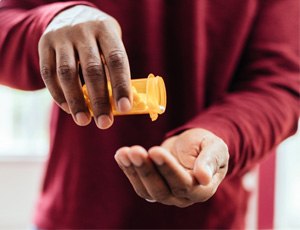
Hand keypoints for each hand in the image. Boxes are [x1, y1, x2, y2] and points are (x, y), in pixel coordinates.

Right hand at [38, 5, 131, 128]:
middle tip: (105, 123)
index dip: (121, 85)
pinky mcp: (44, 44)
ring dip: (76, 101)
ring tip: (84, 121)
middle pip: (92, 70)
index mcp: (105, 30)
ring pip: (67, 73)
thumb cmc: (98, 40)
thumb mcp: (110, 44)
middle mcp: (83, 31)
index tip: (124, 108)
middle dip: (99, 100)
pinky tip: (68, 109)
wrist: (71, 16)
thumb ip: (113, 70)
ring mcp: (61, 37)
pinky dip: (58, 94)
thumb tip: (119, 106)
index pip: (116, 59)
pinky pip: (48, 73)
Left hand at [115, 128, 228, 206]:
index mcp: (202, 189)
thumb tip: (204, 177)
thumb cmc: (207, 146)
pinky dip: (128, 169)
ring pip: (147, 190)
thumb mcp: (215, 147)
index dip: (168, 168)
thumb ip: (210, 160)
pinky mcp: (153, 187)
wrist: (194, 147)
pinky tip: (121, 155)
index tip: (155, 151)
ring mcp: (167, 194)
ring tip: (124, 152)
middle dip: (146, 170)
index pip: (183, 183)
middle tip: (135, 151)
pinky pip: (138, 183)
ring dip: (133, 171)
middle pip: (162, 190)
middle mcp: (183, 197)